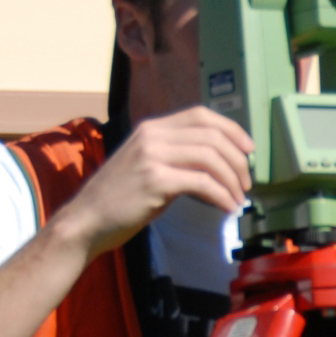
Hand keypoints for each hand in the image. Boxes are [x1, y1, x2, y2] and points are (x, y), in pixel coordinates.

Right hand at [53, 107, 252, 257]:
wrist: (86, 221)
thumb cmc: (119, 199)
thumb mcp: (147, 166)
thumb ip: (176, 157)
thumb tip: (218, 164)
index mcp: (152, 128)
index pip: (201, 115)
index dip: (231, 129)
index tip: (249, 149)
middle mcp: (152, 136)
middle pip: (211, 136)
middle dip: (237, 160)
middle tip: (246, 183)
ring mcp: (152, 156)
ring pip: (211, 158)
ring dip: (232, 180)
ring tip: (238, 199)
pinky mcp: (155, 181)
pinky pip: (202, 183)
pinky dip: (222, 196)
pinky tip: (227, 208)